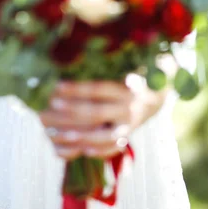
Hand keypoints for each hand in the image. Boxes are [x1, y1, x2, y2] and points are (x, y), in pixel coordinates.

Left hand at [39, 77, 168, 159]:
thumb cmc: (129, 79)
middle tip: (51, 105)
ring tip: (59, 134)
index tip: (57, 85)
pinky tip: (81, 150)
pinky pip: (112, 149)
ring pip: (104, 136)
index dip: (78, 88)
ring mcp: (128, 126)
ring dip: (81, 136)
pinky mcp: (126, 138)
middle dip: (72, 110)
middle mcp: (127, 108)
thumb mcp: (124, 69)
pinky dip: (98, 151)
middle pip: (97, 112)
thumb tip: (75, 57)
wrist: (155, 97)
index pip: (98, 89)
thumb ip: (106, 68)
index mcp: (125, 89)